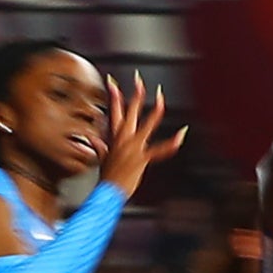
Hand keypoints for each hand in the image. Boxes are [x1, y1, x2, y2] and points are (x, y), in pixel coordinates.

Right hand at [98, 73, 186, 196]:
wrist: (108, 192)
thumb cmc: (107, 177)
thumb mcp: (102, 157)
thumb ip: (99, 145)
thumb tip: (91, 138)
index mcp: (115, 137)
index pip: (114, 110)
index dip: (114, 94)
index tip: (112, 81)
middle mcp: (124, 138)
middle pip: (130, 111)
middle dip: (135, 94)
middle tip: (138, 79)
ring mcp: (134, 147)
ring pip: (146, 125)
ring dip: (155, 112)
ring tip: (161, 99)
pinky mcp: (142, 158)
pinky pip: (159, 150)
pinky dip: (171, 144)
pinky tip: (181, 136)